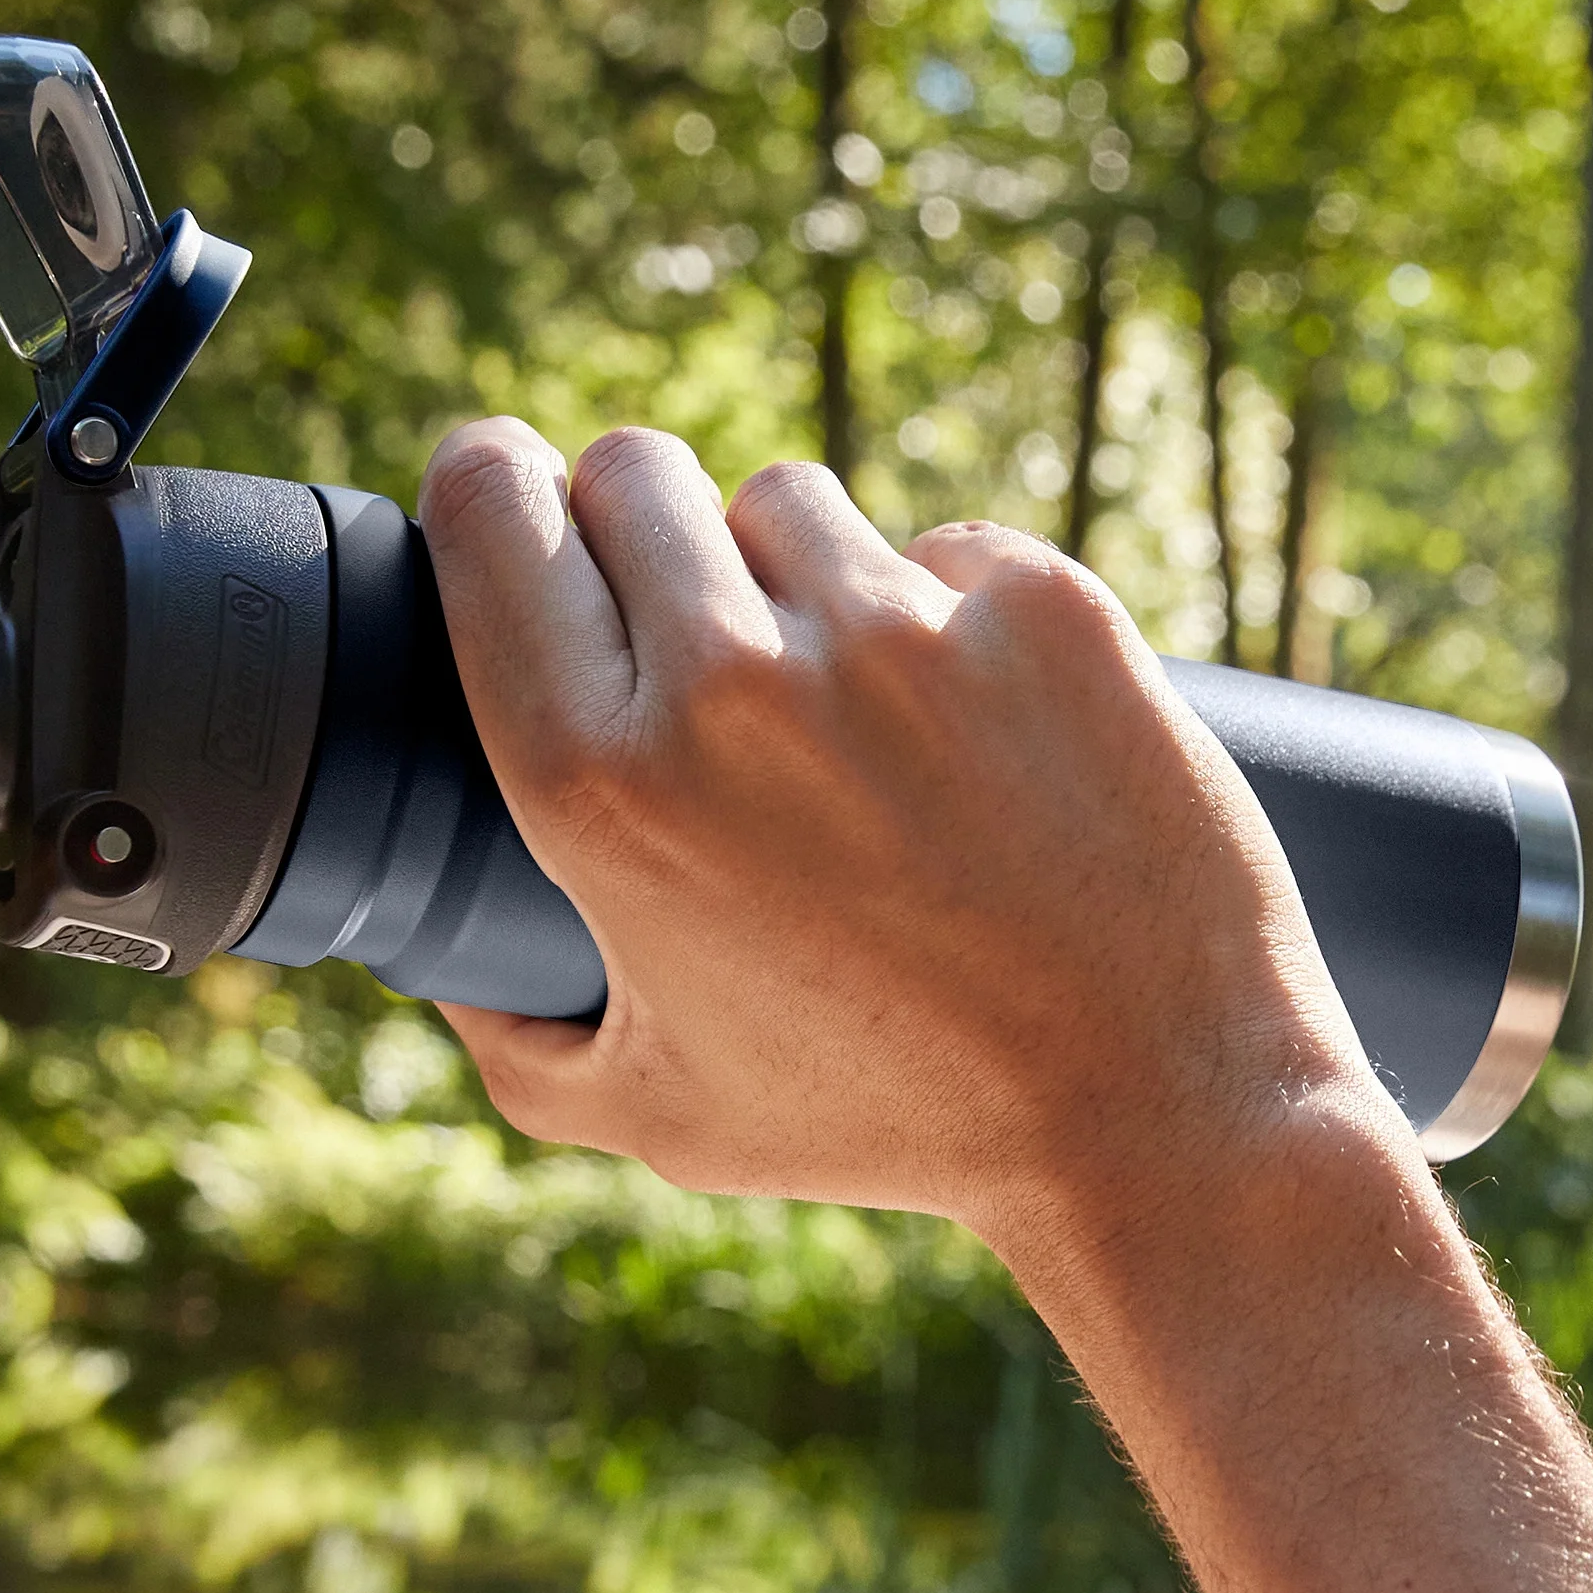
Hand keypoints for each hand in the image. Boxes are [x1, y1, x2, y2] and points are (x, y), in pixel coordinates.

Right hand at [415, 421, 1391, 1246]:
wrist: (1147, 1110)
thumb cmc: (885, 1123)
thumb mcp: (653, 1115)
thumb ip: (512, 1044)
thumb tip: (446, 977)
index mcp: (601, 789)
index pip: (492, 515)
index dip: (488, 488)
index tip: (510, 501)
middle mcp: (731, 686)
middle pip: (630, 469)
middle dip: (635, 525)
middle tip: (681, 620)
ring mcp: (897, 631)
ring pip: (784, 499)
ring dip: (788, 571)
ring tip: (840, 703)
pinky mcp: (1041, 607)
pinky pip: (939, 547)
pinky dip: (940, 613)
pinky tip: (971, 731)